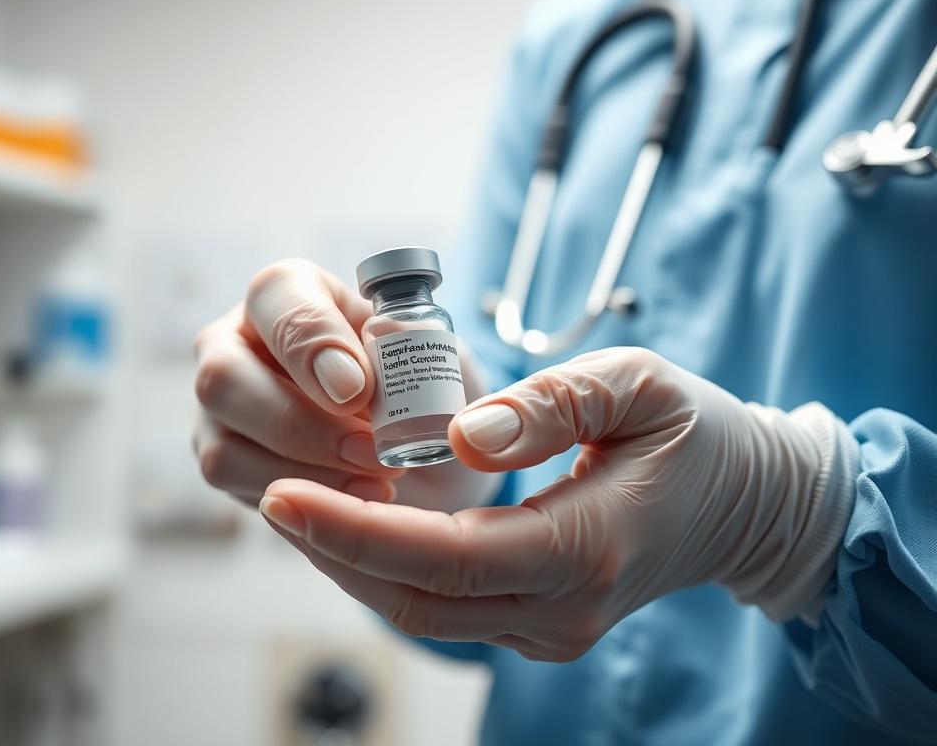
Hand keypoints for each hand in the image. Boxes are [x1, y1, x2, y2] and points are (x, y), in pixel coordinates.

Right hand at [192, 259, 499, 510]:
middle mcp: (233, 340)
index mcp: (287, 291)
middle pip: (224, 377)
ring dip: (306, 470)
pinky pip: (237, 487)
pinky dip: (304, 498)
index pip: (278, 299)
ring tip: (378, 479)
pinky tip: (360, 496)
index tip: (360, 390)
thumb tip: (386, 351)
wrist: (416, 441)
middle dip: (305, 424)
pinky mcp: (221, 458)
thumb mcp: (428, 351)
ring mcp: (219, 406)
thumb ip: (411, 342)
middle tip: (372, 450)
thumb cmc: (414, 381)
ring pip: (223, 445)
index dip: (315, 345)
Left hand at [260, 347, 852, 660]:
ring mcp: (551, 629)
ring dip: (351, 562)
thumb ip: (551, 405)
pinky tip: (354, 523)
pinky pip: (444, 605)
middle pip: (416, 596)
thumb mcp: (640, 388)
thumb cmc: (699, 434)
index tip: (283, 494)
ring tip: (296, 505)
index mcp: (588, 548)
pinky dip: (388, 568)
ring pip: (421, 611)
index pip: (446, 555)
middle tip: (270, 493)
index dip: (355, 530)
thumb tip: (459, 433)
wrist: (748, 505)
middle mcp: (563, 609)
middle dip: (333, 547)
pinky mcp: (539, 623)